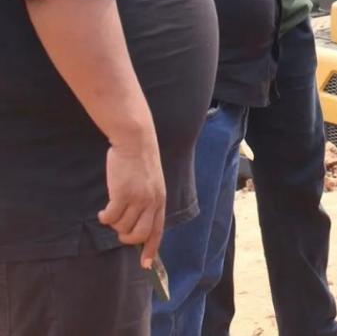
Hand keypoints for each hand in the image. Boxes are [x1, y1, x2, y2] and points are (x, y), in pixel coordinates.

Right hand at [98, 135, 165, 267]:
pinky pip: (110, 217)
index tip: (145, 265)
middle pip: (139, 235)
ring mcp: (137, 198)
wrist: (136, 142)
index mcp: (160, 200)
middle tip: (120, 229)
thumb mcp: (151, 183)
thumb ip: (147, 202)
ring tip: (113, 209)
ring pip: (121, 226)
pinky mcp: (122, 194)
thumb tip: (135, 225)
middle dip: (126, 238)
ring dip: (114, 222)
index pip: (157, 230)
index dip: (151, 249)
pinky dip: (105, 217)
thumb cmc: (140, 162)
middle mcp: (151, 202)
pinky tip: (104, 209)